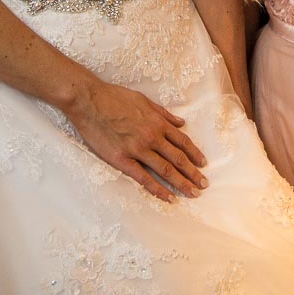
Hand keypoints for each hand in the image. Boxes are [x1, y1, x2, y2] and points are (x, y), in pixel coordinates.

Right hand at [65, 77, 207, 202]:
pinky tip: (168, 197)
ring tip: (193, 193)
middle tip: (204, 185)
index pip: (182, 141)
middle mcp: (151, 137)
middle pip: (178, 158)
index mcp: (157, 122)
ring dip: (181, 183)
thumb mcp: (144, 100)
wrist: (89, 101)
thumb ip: (163, 113)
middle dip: (193, 173)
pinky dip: (157, 189)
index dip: (195, 154)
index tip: (203, 164)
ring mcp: (137, 149)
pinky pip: (143, 178)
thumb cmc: (115, 97)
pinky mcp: (121, 159)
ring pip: (165, 169)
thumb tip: (181, 122)